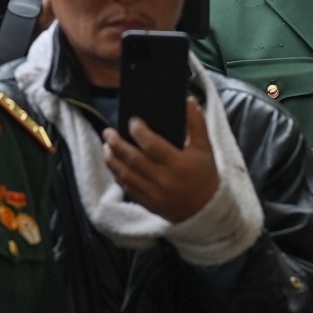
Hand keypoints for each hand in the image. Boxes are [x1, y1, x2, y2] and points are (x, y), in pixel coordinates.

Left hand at [103, 99, 219, 223]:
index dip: (139, 132)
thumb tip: (188, 100)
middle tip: (108, 132)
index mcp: (178, 164)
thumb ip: (197, 123)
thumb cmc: (205, 175)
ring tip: (106, 146)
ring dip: (113, 160)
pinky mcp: (148, 204)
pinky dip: (118, 177)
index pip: (152, 145)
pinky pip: (128, 189)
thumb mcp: (205, 148)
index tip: (132, 121)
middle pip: (134, 160)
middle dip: (117, 144)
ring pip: (126, 176)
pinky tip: (114, 165)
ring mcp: (154, 194)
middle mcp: (164, 180)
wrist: (207, 211)